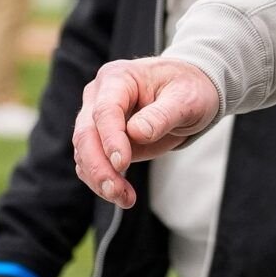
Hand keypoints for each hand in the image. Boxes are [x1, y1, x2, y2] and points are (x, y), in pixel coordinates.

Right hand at [73, 57, 220, 208]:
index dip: (111, 138)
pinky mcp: (101, 139)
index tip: (122, 164)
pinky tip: (123, 196)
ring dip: (100, 179)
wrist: (191, 94)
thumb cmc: (190, 89)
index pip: (105, 110)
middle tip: (116, 191)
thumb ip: (162, 115)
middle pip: (86, 134)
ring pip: (84, 152)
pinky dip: (102, 182)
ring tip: (125, 199)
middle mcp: (99, 96)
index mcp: (118, 78)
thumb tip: (136, 133)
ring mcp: (96, 118)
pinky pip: (91, 163)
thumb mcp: (187, 99)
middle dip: (99, 166)